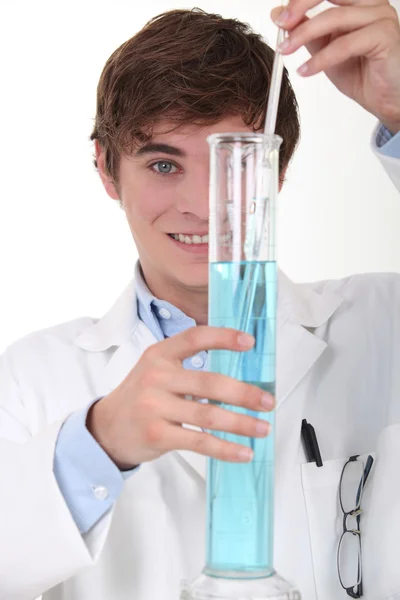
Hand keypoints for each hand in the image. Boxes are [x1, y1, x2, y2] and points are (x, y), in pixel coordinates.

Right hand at [87, 326, 274, 468]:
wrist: (106, 428)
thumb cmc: (140, 397)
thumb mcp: (155, 370)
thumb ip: (187, 367)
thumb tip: (237, 378)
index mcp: (159, 354)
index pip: (195, 338)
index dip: (223, 337)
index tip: (249, 343)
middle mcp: (156, 376)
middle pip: (209, 382)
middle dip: (244, 393)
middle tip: (267, 401)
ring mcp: (154, 406)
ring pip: (208, 415)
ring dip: (241, 423)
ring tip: (262, 428)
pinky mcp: (156, 434)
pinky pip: (199, 442)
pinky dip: (225, 448)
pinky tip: (243, 451)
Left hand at [271, 0, 399, 132]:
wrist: (386, 100)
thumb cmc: (363, 74)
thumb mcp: (326, 50)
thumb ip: (307, 31)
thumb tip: (278, 14)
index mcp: (358, 2)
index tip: (279, 17)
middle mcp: (372, 3)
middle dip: (300, 6)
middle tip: (281, 24)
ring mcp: (381, 17)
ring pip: (335, 17)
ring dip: (304, 34)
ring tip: (286, 51)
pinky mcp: (384, 36)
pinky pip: (346, 44)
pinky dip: (321, 58)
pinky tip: (306, 70)